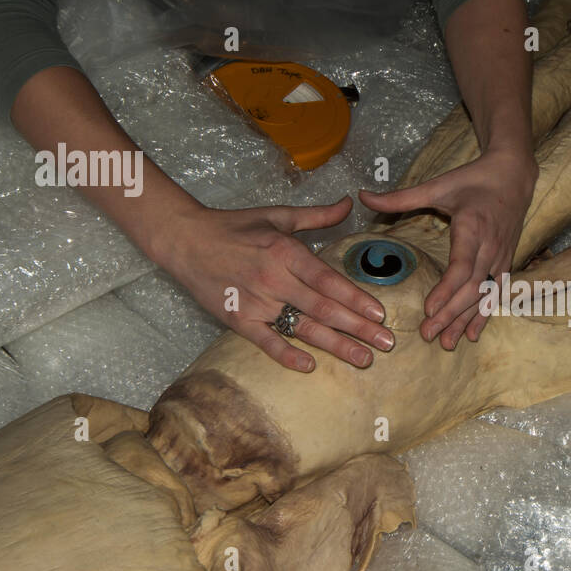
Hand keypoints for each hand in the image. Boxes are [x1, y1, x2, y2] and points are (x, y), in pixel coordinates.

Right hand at [157, 197, 394, 371]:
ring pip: (302, 328)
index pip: (328, 279)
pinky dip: (287, 354)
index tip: (380, 313)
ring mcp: (255, 301)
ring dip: (335, 346)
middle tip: (386, 343)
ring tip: (363, 359)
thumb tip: (349, 203)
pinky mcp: (237, 319)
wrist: (185, 239)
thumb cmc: (235, 226)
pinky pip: (266, 341)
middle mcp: (273, 278)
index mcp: (285, 251)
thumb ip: (317, 215)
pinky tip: (310, 366)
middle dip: (358, 327)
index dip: (356, 298)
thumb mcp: (278, 215)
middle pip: (323, 308)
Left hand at [359, 147, 536, 348]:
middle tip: (427, 335)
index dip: (445, 290)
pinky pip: (497, 294)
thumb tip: (363, 196)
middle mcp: (489, 246)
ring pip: (484, 296)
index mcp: (472, 226)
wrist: (513, 176)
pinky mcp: (507, 262)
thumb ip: (400, 197)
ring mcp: (501, 257)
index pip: (461, 266)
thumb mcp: (437, 185)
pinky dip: (484, 316)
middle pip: (471, 288)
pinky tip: (472, 335)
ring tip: (446, 343)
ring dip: (465, 321)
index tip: (427, 309)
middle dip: (450, 314)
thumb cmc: (472, 179)